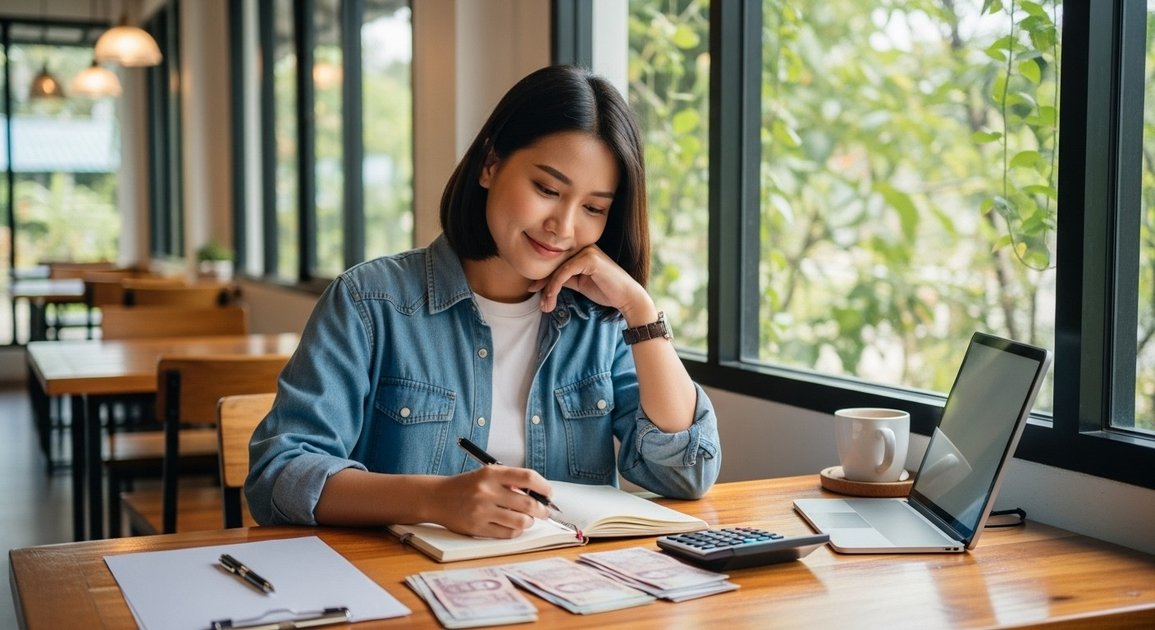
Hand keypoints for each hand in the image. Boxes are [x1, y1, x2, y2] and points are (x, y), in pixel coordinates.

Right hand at [430, 465, 553, 537]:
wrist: (436, 498)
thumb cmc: (466, 486)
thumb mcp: (486, 475)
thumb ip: (510, 481)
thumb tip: (539, 494)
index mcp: (491, 473)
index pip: (527, 477)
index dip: (543, 486)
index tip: (549, 493)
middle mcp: (486, 491)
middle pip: (528, 503)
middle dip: (542, 510)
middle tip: (545, 512)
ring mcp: (481, 511)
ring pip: (520, 521)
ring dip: (529, 522)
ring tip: (528, 520)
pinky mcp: (477, 528)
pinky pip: (507, 533)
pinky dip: (516, 531)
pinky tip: (514, 526)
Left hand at [529, 244, 650, 320]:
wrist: (627, 297)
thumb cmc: (606, 291)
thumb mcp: (580, 283)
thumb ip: (566, 278)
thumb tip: (546, 282)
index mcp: (582, 251)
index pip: (558, 263)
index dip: (544, 277)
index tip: (533, 291)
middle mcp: (584, 247)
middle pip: (556, 264)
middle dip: (543, 284)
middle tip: (538, 303)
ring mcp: (587, 251)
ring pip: (558, 270)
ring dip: (549, 290)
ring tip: (545, 306)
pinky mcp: (589, 258)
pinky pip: (565, 272)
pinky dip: (555, 285)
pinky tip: (551, 297)